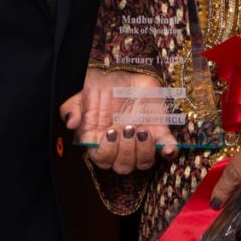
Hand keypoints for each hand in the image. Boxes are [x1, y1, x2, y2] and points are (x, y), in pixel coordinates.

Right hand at [62, 69, 176, 174]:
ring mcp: (139, 142)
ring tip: (143, 131)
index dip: (107, 152)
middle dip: (126, 152)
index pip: (102, 159)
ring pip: (143, 163)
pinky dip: (169, 151)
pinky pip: (167, 150)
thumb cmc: (98, 86)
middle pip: (123, 166)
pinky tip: (169, 148)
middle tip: (128, 128)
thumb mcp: (82, 92)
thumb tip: (70, 122)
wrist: (121, 74)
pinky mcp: (158, 132)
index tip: (111, 133)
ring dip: (144, 151)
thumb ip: (72, 107)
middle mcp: (120, 146)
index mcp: (99, 140)